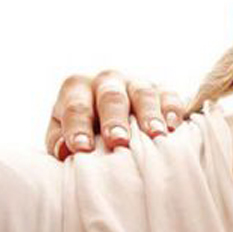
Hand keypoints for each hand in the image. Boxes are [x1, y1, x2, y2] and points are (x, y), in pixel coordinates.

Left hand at [46, 70, 187, 160]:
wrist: (115, 120)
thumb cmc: (86, 131)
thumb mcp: (65, 134)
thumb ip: (59, 142)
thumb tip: (64, 151)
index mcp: (77, 88)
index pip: (75, 106)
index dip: (77, 127)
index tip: (81, 149)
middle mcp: (107, 81)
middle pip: (110, 97)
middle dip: (114, 119)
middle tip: (118, 141)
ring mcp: (136, 84)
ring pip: (142, 94)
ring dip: (148, 115)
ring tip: (154, 135)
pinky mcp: (163, 92)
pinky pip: (169, 97)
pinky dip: (172, 111)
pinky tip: (173, 127)